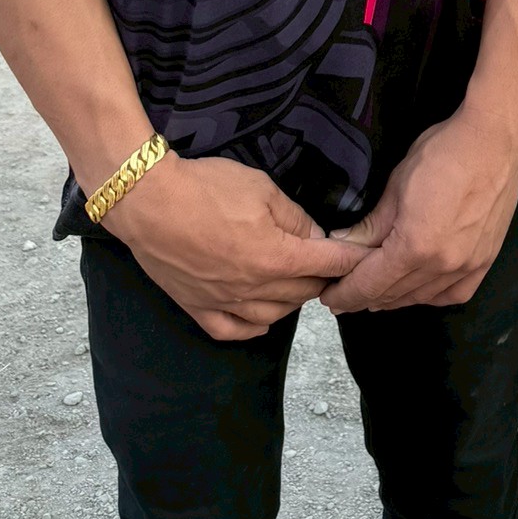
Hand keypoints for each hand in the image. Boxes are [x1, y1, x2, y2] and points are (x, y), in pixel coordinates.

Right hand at [103, 152, 355, 340]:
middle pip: (303, 292)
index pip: (327, 265)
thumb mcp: (261, 189)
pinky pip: (234, 331)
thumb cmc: (207, 188)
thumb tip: (316, 236)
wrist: (149, 203)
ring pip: (274, 315)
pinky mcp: (198, 309)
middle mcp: (255, 289)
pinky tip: (263, 318)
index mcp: (276, 258)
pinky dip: (254, 326)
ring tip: (298, 284)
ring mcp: (225, 303)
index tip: (368, 258)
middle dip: (323, 278)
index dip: (351, 260)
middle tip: (329, 263)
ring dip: (293, 300)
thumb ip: (295, 217)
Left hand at [322, 108, 517, 313]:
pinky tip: (420, 289)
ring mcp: (467, 265)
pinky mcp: (485, 260)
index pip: (370, 285)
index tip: (331, 298)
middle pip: (393, 295)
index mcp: (414, 246)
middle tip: (348, 292)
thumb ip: (371, 225)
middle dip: (366, 297)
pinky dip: (431, 296)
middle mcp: (442, 265)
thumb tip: (343, 244)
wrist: (494, 140)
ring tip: (378, 292)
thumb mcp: (397, 186)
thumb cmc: (444, 153)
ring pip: (421, 297)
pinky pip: (454, 294)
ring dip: (396, 297)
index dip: (346, 294)